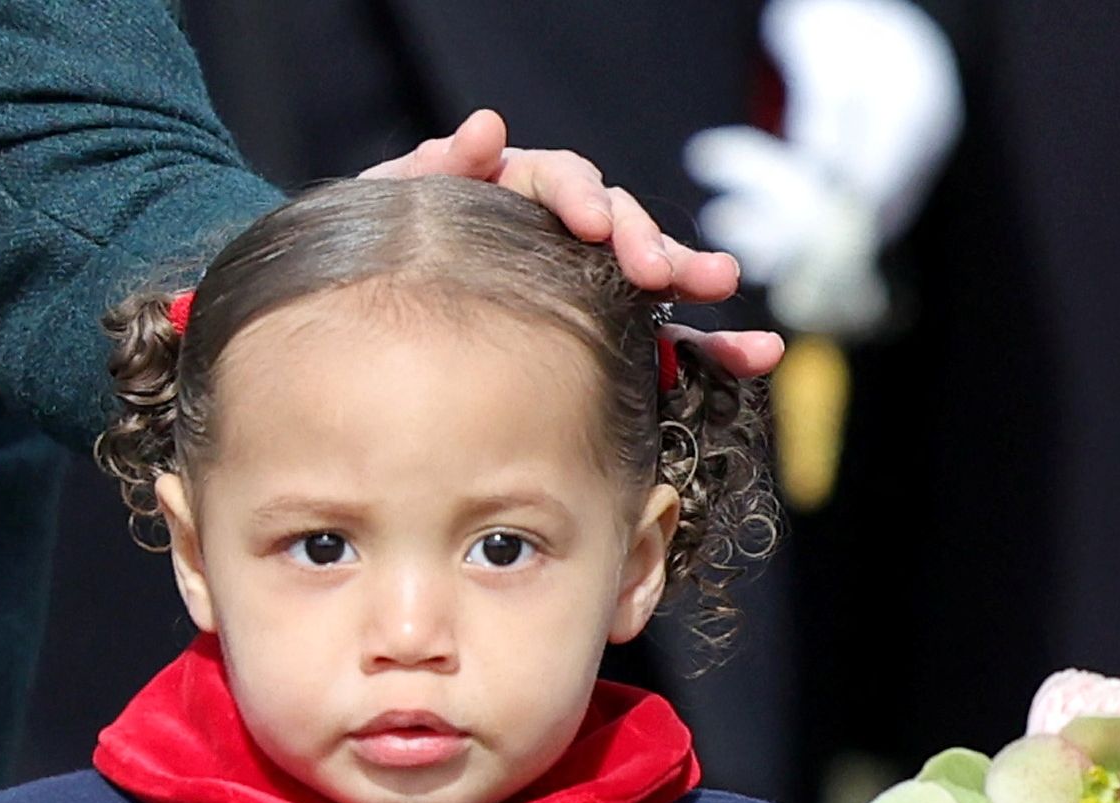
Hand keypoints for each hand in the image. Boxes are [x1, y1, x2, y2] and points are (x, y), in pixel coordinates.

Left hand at [364, 109, 785, 377]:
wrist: (365, 314)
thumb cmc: (383, 249)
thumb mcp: (395, 205)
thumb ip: (438, 168)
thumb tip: (487, 127)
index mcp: (519, 195)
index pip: (564, 184)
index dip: (581, 199)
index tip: (592, 225)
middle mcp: (564, 235)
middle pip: (621, 227)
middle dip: (650, 246)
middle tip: (666, 274)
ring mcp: (589, 285)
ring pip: (655, 278)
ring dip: (696, 283)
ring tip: (725, 293)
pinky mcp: (605, 339)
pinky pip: (665, 344)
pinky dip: (712, 350)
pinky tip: (754, 358)